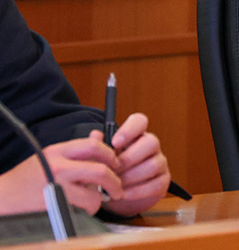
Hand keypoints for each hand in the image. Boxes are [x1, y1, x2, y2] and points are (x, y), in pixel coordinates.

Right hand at [0, 136, 120, 214]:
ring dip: (96, 201)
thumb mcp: (49, 157)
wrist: (2, 198)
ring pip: (94, 195)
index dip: (110, 155)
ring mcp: (57, 188)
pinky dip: (84, 213)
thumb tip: (99, 135)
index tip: (115, 164)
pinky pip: (81, 212)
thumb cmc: (26, 179)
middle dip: (115, 181)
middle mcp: (58, 167)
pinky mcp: (55, 208)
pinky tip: (75, 210)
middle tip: (117, 189)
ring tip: (87, 202)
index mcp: (57, 152)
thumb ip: (75, 150)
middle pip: (101, 171)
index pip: (94, 146)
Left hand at [101, 113, 169, 216]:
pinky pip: (155, 184)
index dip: (129, 129)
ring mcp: (160, 162)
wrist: (117, 196)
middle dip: (128, 159)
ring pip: (153, 164)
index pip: (140, 121)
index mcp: (134, 136)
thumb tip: (95, 135)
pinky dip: (137, 191)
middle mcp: (151, 146)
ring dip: (131, 177)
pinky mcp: (163, 180)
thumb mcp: (100, 160)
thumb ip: (97, 147)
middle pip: (151, 142)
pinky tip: (123, 194)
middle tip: (112, 171)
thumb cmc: (109, 173)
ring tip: (115, 186)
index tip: (114, 142)